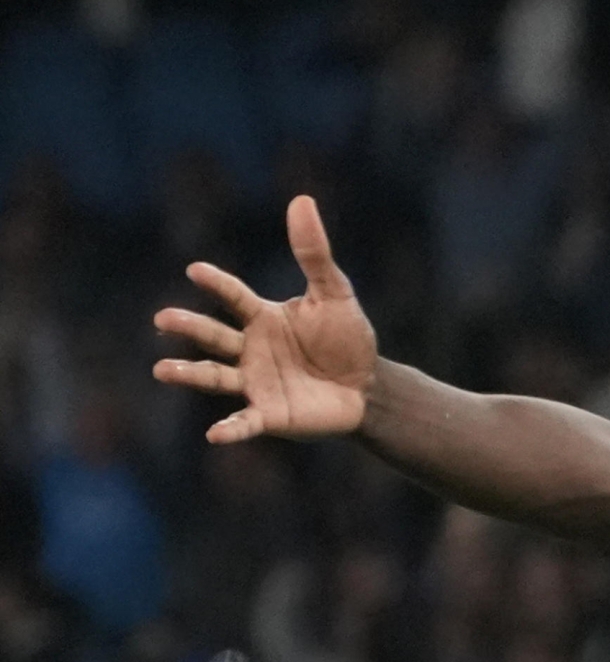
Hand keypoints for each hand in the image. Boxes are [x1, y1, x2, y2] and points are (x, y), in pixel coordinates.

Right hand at [153, 195, 376, 443]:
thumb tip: (302, 200)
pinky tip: (215, 434)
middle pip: (213, 336)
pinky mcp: (270, 414)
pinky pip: (245, 422)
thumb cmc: (348, 339)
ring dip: (189, 375)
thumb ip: (314, 253)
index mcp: (263, 318)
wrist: (368, 387)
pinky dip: (231, 429)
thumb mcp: (335, 294)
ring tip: (162, 370)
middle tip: (163, 318)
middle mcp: (250, 349)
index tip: (195, 270)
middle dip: (189, 328)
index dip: (217, 284)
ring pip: (215, 376)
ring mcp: (256, 382)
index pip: (234, 296)